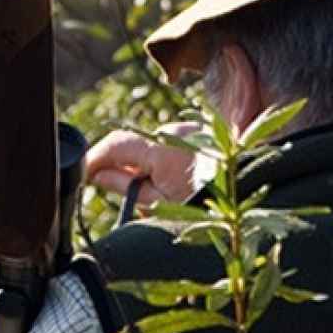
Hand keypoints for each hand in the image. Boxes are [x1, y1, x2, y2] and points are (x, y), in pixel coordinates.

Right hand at [84, 122, 198, 208]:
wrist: (247, 196)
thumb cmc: (202, 204)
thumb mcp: (159, 204)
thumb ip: (125, 186)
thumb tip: (97, 175)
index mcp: (164, 150)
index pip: (117, 143)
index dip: (95, 157)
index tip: (85, 172)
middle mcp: (176, 131)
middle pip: (132, 143)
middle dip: (119, 163)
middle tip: (114, 186)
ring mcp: (190, 128)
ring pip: (151, 143)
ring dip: (142, 162)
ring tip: (155, 188)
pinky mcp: (200, 130)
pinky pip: (169, 141)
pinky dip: (161, 157)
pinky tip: (173, 177)